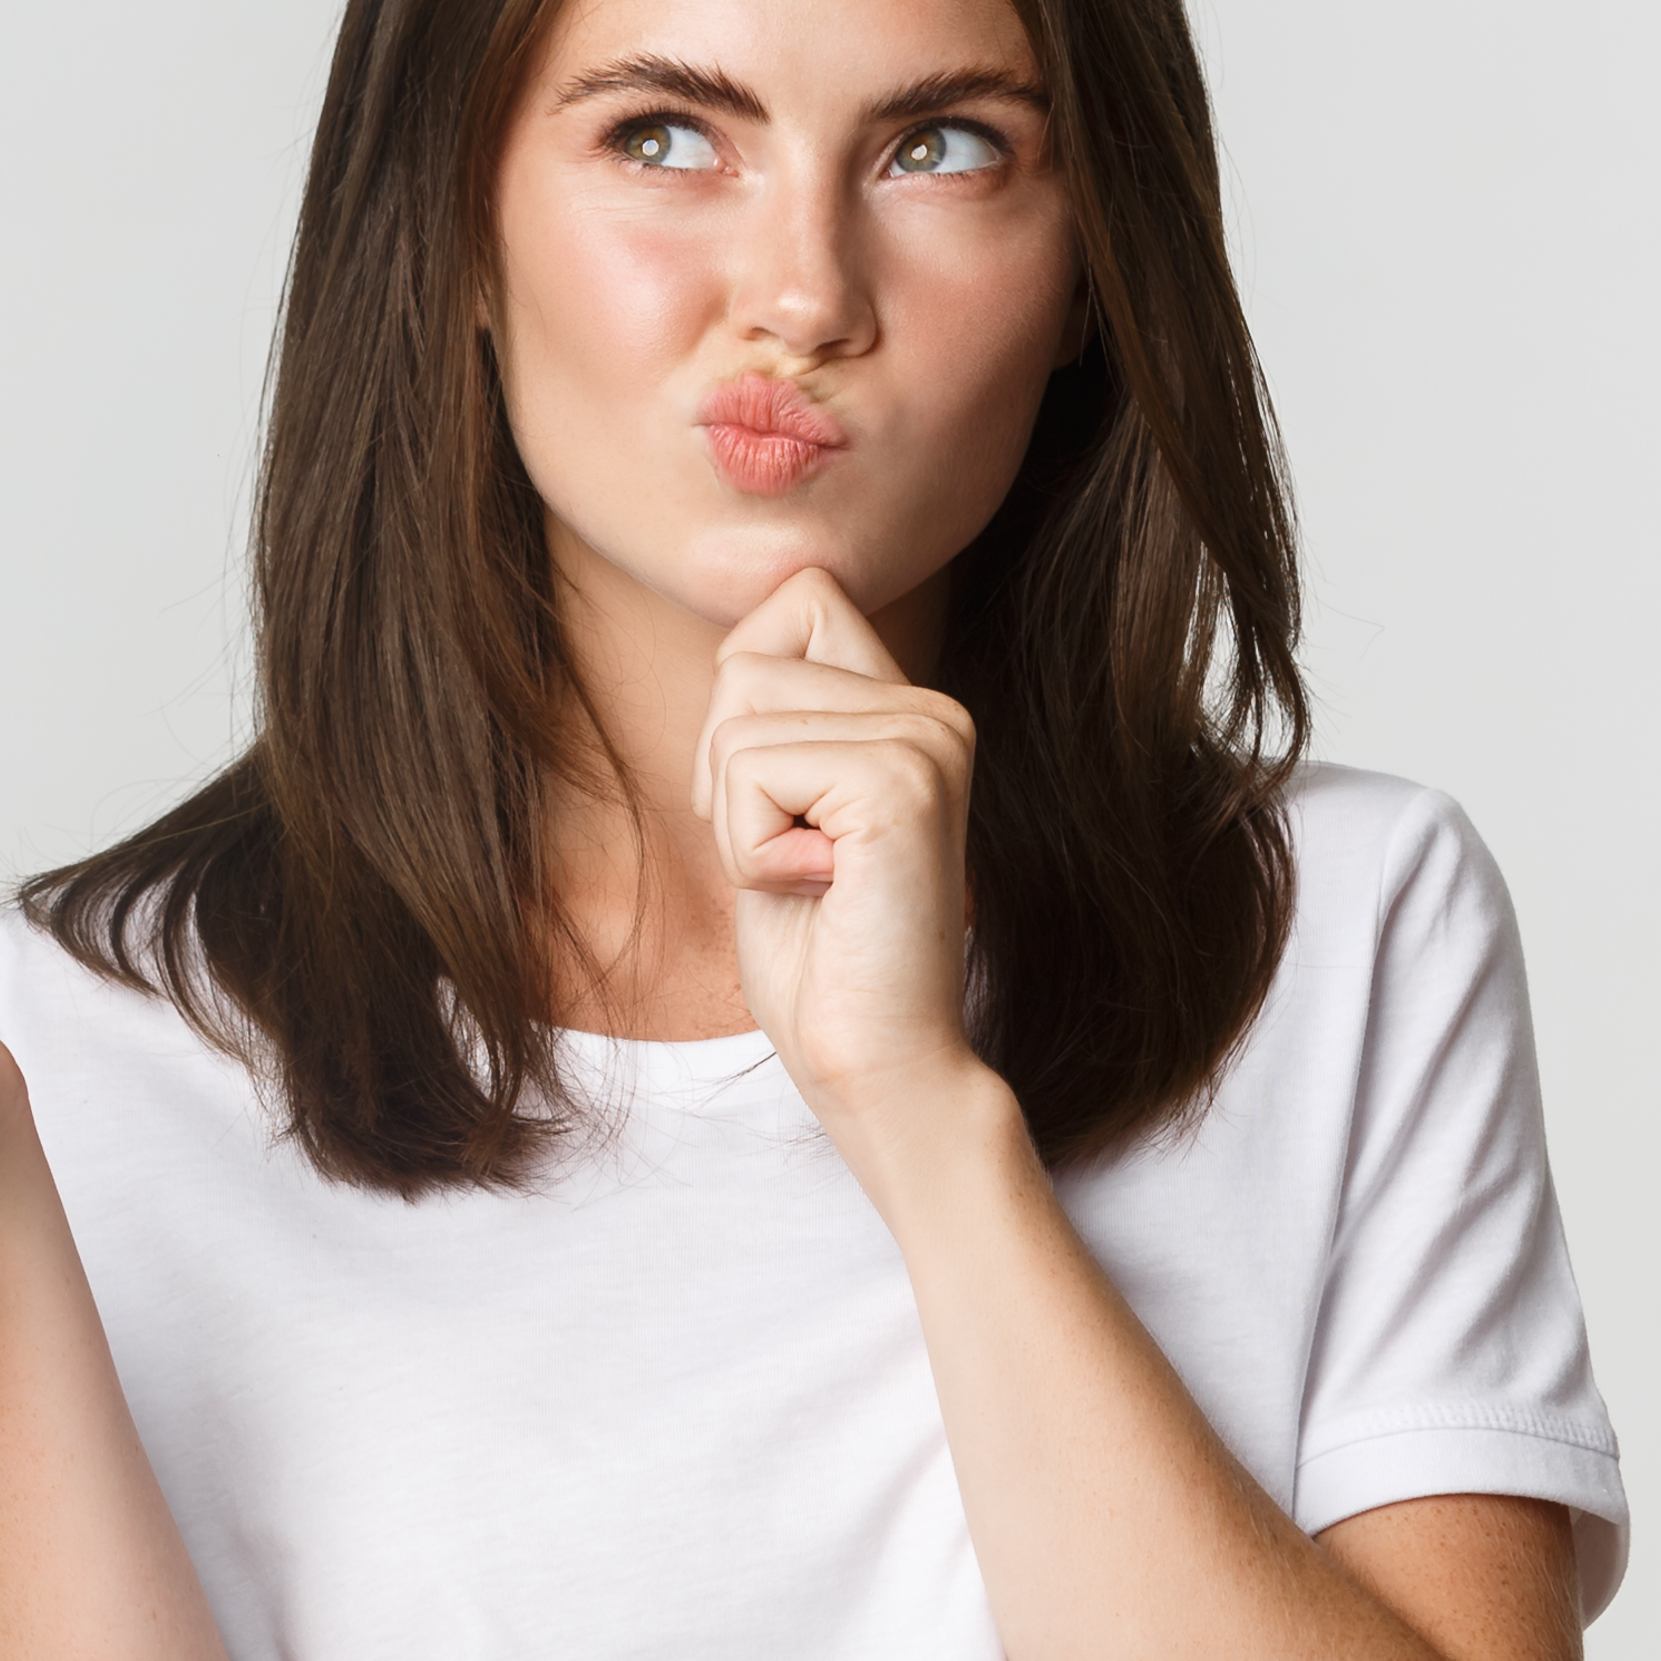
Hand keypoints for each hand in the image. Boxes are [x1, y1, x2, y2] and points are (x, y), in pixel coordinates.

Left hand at [701, 566, 988, 1138]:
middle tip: (797, 861)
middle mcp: (933, 709)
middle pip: (745, 664)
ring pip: (736, 722)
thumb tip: (735, 653)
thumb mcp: (783, 816)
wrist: (877, 1064)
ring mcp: (924, 740)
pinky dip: (750, 852)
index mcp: (912, 709)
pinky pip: (748, 772)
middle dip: (727, 776)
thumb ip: (777, 726)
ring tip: (814, 882)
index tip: (781, 800)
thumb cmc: (820, 959)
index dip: (745, 693)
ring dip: (737, 825)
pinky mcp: (899, 782)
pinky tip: (821, 892)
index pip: (800, 596)